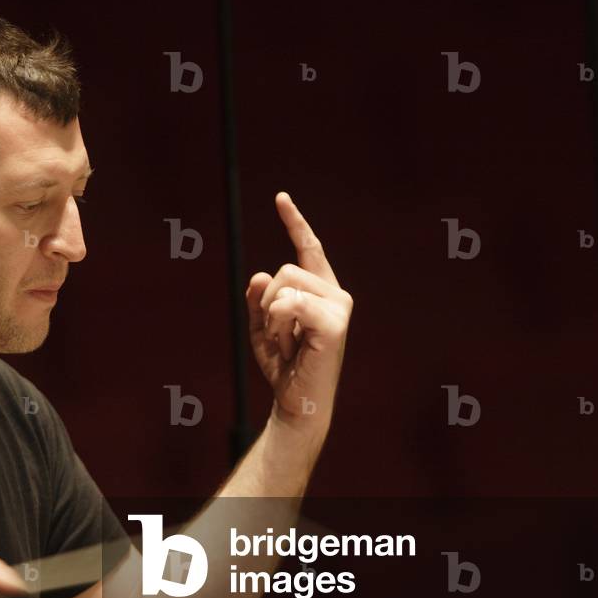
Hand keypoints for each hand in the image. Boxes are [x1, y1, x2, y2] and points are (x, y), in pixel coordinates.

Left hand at [245, 192, 352, 442]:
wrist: (296, 399)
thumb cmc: (284, 364)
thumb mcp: (261, 326)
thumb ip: (258, 299)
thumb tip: (260, 275)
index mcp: (321, 290)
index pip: (309, 248)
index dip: (294, 222)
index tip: (280, 198)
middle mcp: (336, 293)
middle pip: (284, 270)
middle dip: (268, 304)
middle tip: (281, 336)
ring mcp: (339, 306)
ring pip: (284, 286)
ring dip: (272, 317)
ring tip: (287, 342)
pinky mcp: (334, 323)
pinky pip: (290, 303)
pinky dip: (278, 323)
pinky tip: (290, 344)